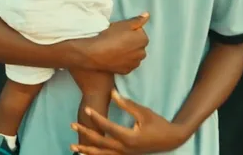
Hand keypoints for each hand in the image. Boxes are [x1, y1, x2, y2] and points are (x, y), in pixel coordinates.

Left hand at [71, 90, 186, 154]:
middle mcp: (124, 149)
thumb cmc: (157, 123)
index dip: (96, 117)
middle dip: (85, 133)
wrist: (170, 139)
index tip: (87, 108)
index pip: (108, 127)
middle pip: (100, 142)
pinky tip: (87, 154)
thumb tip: (112, 93)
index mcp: (128, 137)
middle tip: (72, 125)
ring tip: (73, 147)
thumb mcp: (143, 112)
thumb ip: (126, 104)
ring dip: (87, 150)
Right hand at [86, 13, 148, 73]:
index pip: (140, 32)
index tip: (121, 32)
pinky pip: (128, 63)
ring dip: (129, 52)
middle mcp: (142, 53)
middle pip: (138, 45)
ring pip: (134, 55)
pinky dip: (124, 61)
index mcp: (143, 40)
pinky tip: (115, 57)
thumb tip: (147, 15)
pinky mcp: (127, 71)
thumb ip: (137, 20)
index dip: (130, 31)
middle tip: (118, 39)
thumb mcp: (124, 24)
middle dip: (132, 42)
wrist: (97, 54)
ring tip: (116, 48)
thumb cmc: (111, 36)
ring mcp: (135, 63)